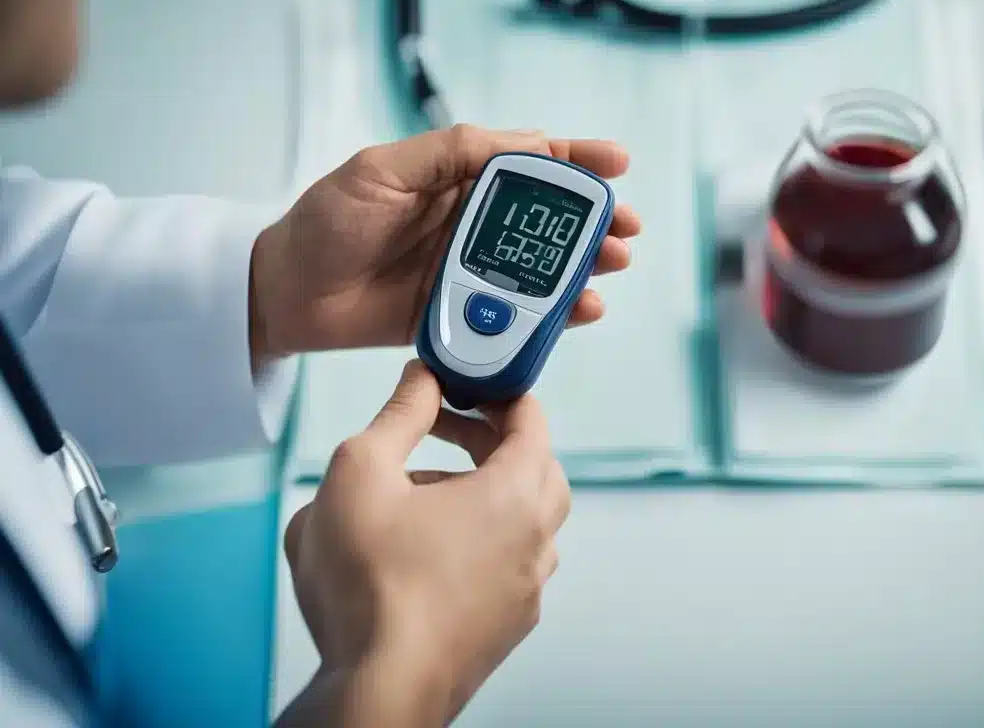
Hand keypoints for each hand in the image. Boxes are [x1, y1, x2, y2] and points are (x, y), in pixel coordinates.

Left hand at [250, 125, 640, 364]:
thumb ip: (448, 154)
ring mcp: (468, 270)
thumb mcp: (380, 170)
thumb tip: (522, 141)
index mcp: (455, 179)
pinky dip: (552, 314)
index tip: (618, 163)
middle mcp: (470, 223)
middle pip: (547, 220)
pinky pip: (516, 312)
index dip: (576, 159)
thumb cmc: (323, 223)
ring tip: (612, 267)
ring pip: (541, 267)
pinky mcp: (461, 313)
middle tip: (626, 230)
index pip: (528, 161)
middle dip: (593, 222)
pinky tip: (579, 310)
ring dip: (582, 267)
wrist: (284, 294)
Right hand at [278, 360, 568, 726]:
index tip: (468, 383)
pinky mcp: (506, 625)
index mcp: (516, 494)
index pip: (532, 420)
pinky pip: (505, 564)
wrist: (379, 690)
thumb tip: (423, 379)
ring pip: (521, 520)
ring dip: (481, 493)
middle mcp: (535, 541)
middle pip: (535, 469)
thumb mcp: (361, 471)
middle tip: (445, 429)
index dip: (499, 392)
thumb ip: (399, 413)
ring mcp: (525, 589)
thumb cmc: (370, 587)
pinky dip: (477, 541)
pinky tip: (422, 550)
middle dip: (492, 441)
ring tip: (419, 493)